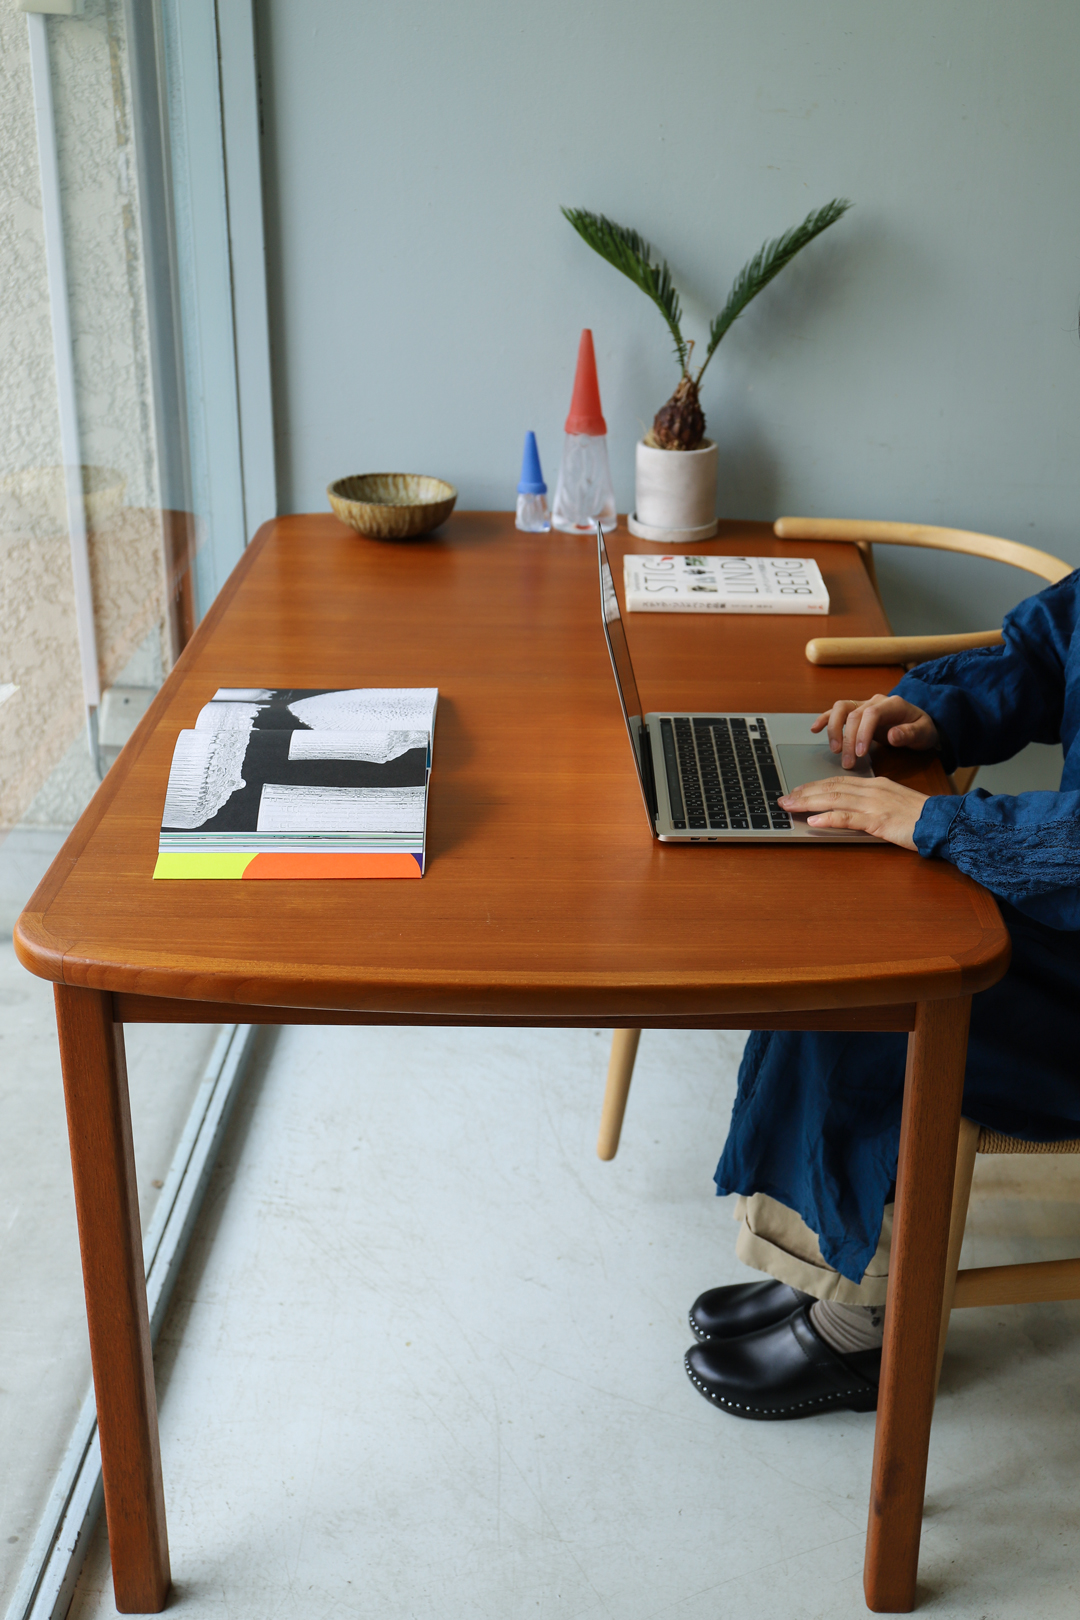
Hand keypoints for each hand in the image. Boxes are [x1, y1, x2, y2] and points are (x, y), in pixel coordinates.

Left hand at [777, 776, 927, 850]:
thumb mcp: (894, 803)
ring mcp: (875, 804)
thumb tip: (851, 809)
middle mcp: (873, 790)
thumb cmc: (921, 817)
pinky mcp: (879, 821)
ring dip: (808, 802)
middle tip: (784, 798)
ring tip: (789, 806)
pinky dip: (828, 818)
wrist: (943, 821)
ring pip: (835, 799)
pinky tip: (814, 821)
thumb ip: (873, 803)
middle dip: (804, 792)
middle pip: (832, 787)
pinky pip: (849, 818)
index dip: (815, 785)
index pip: (839, 781)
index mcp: (876, 784)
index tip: (797, 790)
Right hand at [810, 695, 939, 768]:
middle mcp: (875, 701)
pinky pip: (836, 712)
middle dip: (848, 739)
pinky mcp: (855, 712)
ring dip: (834, 730)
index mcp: (893, 704)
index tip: (861, 753)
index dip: (863, 733)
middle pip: (853, 714)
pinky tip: (815, 729)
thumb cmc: (922, 730)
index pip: (872, 714)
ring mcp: (863, 705)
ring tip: (834, 751)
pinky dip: (825, 720)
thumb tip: (892, 735)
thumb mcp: (924, 733)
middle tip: (848, 762)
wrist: (919, 724)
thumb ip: (910, 734)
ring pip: (840, 709)